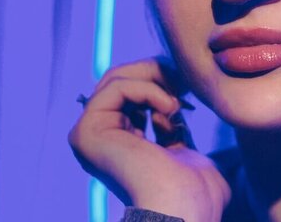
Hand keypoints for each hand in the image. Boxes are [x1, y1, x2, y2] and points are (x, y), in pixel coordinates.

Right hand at [69, 57, 229, 220]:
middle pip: (119, 80)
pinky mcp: (86, 132)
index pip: (130, 94)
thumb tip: (168, 106)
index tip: (187, 93)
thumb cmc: (194, 189)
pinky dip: (148, 89)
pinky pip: (116, 88)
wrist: (186, 207)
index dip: (160, 83)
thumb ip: (168, 127)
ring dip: (155, 78)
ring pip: (116, 78)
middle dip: (156, 72)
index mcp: (116, 146)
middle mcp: (97, 140)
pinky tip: (168, 108)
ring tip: (178, 100)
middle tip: (184, 84)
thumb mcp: (181, 147)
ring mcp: (88, 136)